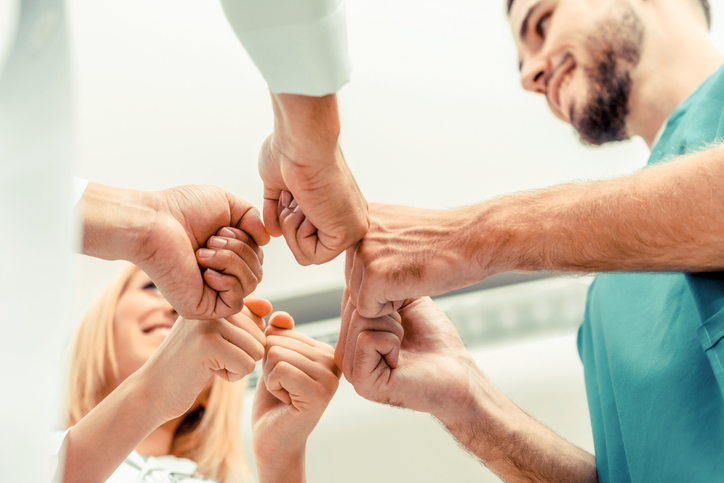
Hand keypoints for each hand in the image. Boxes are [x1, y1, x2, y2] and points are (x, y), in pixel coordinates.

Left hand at [82, 183, 269, 318]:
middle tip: (211, 239)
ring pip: (251, 283)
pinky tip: (204, 268)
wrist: (152, 222)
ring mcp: (211, 293)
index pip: (257, 257)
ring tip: (204, 250)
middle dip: (241, 249)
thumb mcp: (228, 204)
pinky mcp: (202, 308)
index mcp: (224, 255)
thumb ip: (253, 218)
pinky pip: (236, 300)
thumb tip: (267, 240)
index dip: (249, 241)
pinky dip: (227, 279)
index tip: (221, 228)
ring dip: (232, 260)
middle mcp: (219, 275)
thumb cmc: (182, 209)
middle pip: (258, 270)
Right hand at [136, 295, 270, 422]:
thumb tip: (269, 307)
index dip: (243, 340)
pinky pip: (247, 365)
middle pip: (260, 335)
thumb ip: (242, 319)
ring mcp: (209, 323)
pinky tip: (208, 373)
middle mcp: (211, 306)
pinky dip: (232, 376)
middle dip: (241, 354)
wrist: (150, 391)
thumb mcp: (215, 335)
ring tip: (208, 363)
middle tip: (209, 358)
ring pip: (257, 350)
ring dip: (237, 365)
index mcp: (213, 300)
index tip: (215, 345)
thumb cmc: (187, 365)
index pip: (257, 317)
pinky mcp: (209, 344)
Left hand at [252, 312, 339, 479]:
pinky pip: (279, 369)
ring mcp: (329, 377)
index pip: (282, 330)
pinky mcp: (319, 393)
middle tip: (283, 389)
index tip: (285, 378)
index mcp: (325, 351)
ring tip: (285, 395)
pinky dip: (272, 385)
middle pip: (278, 341)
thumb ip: (279, 335)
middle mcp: (333, 361)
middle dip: (269, 366)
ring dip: (270, 377)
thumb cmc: (273, 402)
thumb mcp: (274, 361)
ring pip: (277, 354)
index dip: (270, 355)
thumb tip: (280, 316)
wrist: (273, 441)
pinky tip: (286, 401)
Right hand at [259, 93, 367, 264]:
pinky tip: (306, 209)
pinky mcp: (347, 235)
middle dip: (288, 224)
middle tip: (294, 197)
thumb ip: (278, 209)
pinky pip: (311, 257)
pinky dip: (298, 235)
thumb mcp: (278, 184)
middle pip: (305, 249)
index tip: (290, 193)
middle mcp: (347, 218)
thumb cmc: (288, 151)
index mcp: (336, 206)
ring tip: (299, 201)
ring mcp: (350, 228)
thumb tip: (274, 232)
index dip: (286, 218)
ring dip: (290, 228)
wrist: (300, 140)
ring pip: (306, 256)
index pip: (306, 236)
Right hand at [335, 291, 482, 423]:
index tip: (403, 321)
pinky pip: (367, 339)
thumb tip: (358, 266)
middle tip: (406, 337)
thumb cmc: (436, 341)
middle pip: (356, 306)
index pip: (352, 296)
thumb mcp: (404, 302)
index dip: (385, 299)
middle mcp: (346, 354)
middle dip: (389, 313)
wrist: (457, 371)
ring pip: (360, 319)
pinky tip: (401, 361)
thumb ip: (378, 286)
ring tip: (404, 347)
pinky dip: (392, 342)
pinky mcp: (361, 381)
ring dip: (394, 328)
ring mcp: (350, 370)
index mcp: (351, 338)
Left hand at [346, 202, 484, 317]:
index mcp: (361, 217)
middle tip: (411, 268)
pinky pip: (369, 311)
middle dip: (381, 286)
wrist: (474, 240)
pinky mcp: (374, 277)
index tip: (406, 259)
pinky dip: (393, 308)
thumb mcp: (399, 229)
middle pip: (354, 282)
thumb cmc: (444, 240)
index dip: (382, 272)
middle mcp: (356, 232)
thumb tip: (357, 260)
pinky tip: (413, 285)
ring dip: (387, 297)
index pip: (355, 264)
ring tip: (413, 274)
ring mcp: (364, 254)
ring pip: (359, 297)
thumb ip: (374, 240)